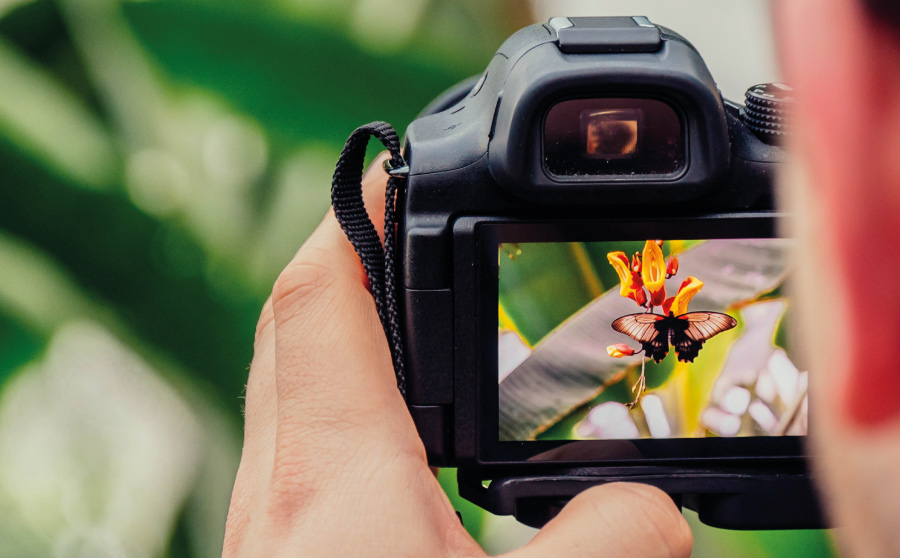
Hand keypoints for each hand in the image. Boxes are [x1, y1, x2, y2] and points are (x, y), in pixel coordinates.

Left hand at [221, 153, 692, 557]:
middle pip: (292, 325)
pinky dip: (335, 402)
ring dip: (338, 332)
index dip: (357, 220)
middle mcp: (282, 483)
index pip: (321, 298)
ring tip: (408, 320)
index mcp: (336, 472)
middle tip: (406, 235)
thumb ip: (604, 545)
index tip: (397, 175)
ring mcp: (266, 518)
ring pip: (283, 384)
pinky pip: (290, 441)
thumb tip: (659, 510)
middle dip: (347, 262)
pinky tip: (390, 437)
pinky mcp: (275, 550)